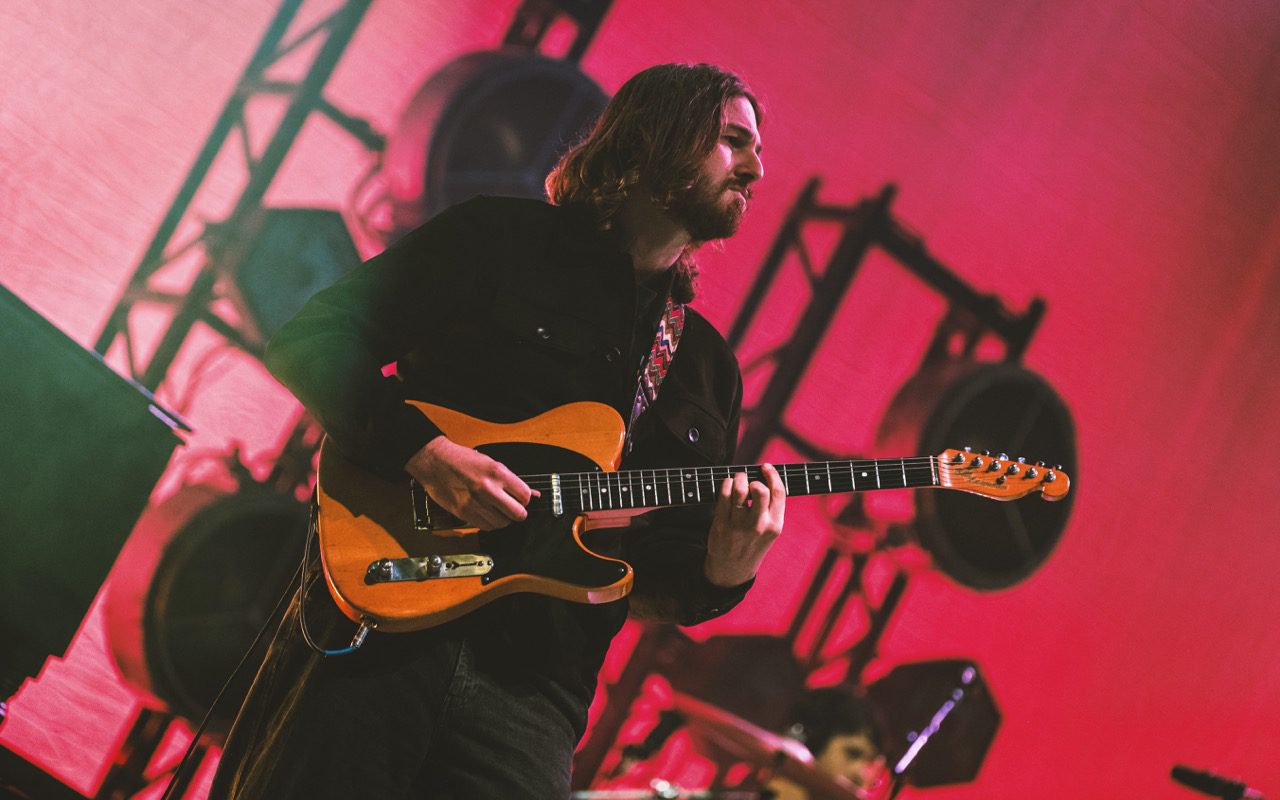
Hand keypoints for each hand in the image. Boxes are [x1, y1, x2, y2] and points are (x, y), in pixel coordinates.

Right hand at [404, 436, 538, 529]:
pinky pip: (486, 527)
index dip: (526, 500)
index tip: (522, 499)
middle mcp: (487, 489)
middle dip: (519, 513)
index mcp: (497, 472)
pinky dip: (490, 523)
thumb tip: (532, 493)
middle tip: (515, 509)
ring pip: (502, 523)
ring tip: (498, 510)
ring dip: (503, 519)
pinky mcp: (464, 513)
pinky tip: (486, 514)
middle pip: (517, 514)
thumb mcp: (490, 463)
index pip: (525, 496)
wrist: (434, 462)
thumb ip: (511, 480)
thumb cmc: (461, 459)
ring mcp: (475, 503)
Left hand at [704, 463, 785, 587]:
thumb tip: (765, 477)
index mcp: (775, 525)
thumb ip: (771, 508)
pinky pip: (724, 494)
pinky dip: (725, 484)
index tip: (766, 467)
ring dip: (737, 479)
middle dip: (752, 478)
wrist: (732, 569)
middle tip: (748, 479)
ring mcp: (739, 524)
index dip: (772, 474)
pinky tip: (727, 486)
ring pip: (739, 489)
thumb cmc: (752, 543)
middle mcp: (759, 525)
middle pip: (759, 489)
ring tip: (737, 480)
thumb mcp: (770, 531)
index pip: (778, 492)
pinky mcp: (722, 523)